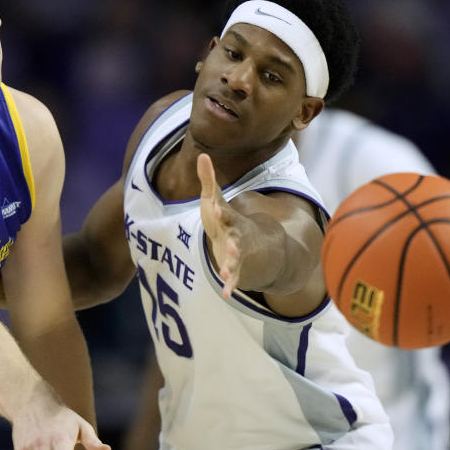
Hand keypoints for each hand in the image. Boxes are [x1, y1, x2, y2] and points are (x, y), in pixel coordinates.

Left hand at [197, 153, 242, 297]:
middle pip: (235, 239)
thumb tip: (202, 155)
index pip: (224, 213)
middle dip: (233, 242)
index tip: (215, 208)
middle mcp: (235, 235)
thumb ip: (208, 179)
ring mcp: (237, 253)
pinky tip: (226, 294)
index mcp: (228, 219)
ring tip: (227, 272)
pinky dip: (231, 285)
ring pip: (236, 260)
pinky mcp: (235, 268)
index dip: (220, 211)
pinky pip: (234, 277)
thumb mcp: (214, 198)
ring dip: (232, 265)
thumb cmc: (224, 217)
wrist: (248, 239)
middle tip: (231, 245)